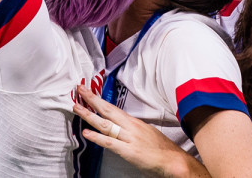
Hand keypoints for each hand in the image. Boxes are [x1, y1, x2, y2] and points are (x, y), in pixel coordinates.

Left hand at [74, 86, 198, 177]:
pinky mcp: (130, 152)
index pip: (113, 107)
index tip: (87, 91)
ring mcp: (130, 138)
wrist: (175, 161)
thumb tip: (119, 125)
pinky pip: (110, 143)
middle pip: (108, 110)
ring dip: (89, 115)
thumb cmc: (162, 148)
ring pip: (106, 124)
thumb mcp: (146, 132)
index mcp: (134, 122)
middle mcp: (131, 127)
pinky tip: (87, 133)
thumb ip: (132, 128)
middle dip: (92, 99)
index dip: (98, 99)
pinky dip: (97, 138)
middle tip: (79, 90)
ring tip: (77, 108)